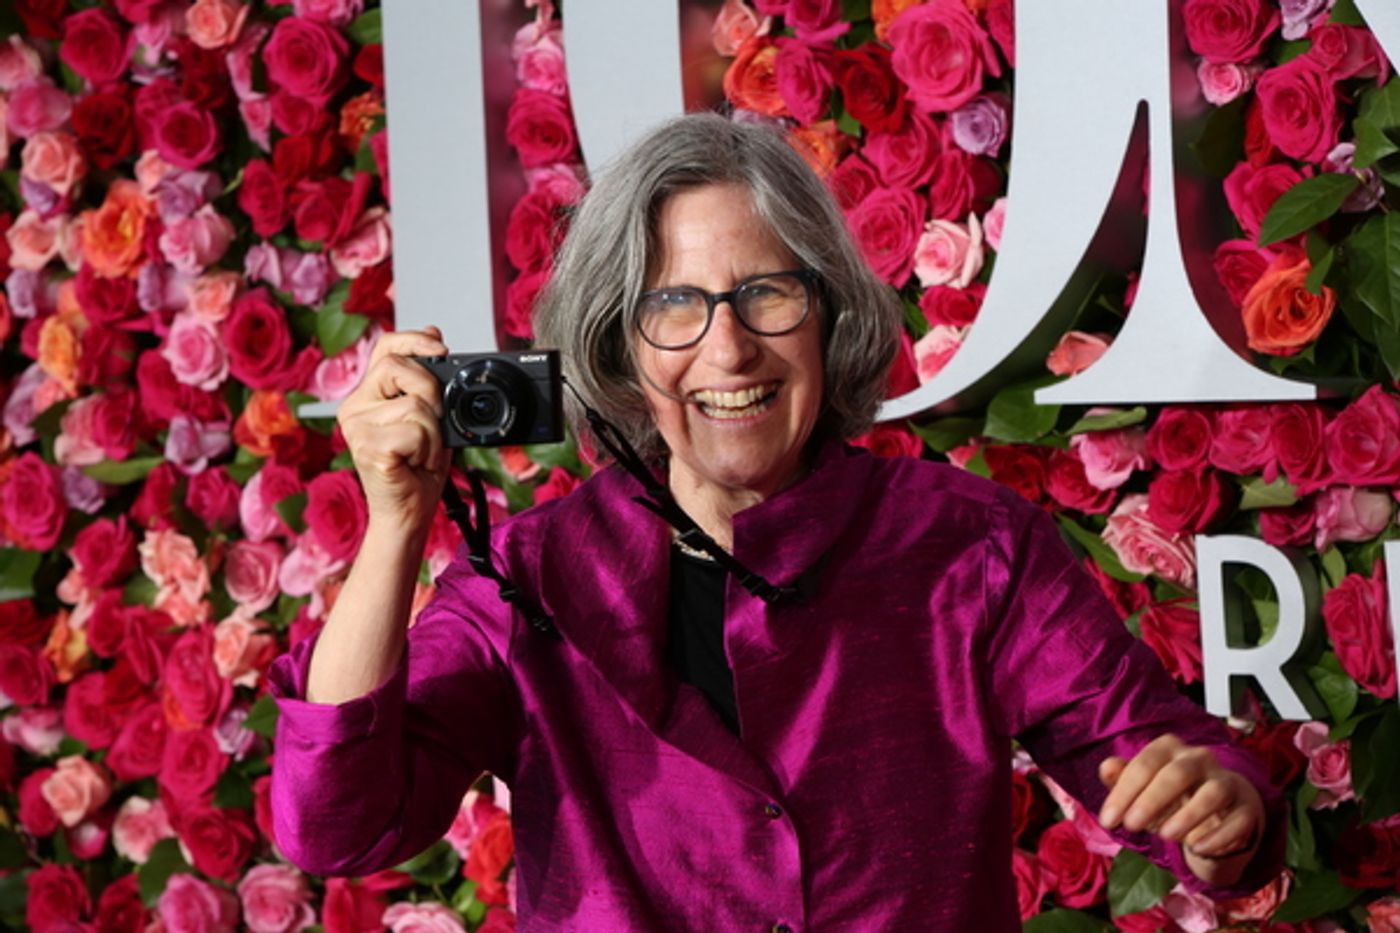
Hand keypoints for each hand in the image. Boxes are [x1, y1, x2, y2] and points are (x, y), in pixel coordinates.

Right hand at [338, 327, 451, 538]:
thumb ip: (427, 379)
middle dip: (432, 393)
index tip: (440, 348)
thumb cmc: (417, 467)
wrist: (410, 511)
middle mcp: (355, 407)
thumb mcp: (430, 416)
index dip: (414, 340)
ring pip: (415, 405)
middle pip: (399, 369)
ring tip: (422, 453)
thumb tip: (433, 333)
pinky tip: (416, 463)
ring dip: (434, 434)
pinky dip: (428, 449)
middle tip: (435, 425)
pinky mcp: (367, 447)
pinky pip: (415, 431)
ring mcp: (357, 427)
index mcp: (368, 395)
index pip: (385, 348)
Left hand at [1098, 734, 1264, 885]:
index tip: (1108, 821)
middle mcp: (1200, 759)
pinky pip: (1238, 821)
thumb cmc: (1169, 795)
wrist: (1215, 809)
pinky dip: (1218, 836)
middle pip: (1178, 773)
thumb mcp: (1141, 788)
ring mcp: (1227, 782)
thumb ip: (1122, 779)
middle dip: (1152, 800)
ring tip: (1166, 836)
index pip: (1145, 764)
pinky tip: (1197, 848)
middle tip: (1131, 826)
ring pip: (1213, 793)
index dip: (1124, 792)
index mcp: (1170, 748)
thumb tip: (1106, 767)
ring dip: (1188, 815)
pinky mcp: (1246, 809)